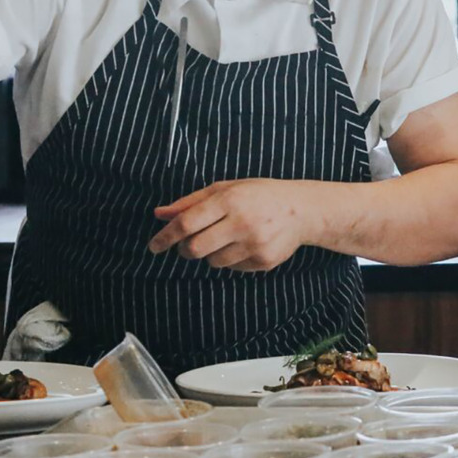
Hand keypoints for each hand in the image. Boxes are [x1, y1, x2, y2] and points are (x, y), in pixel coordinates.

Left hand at [147, 180, 321, 271]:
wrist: (303, 210)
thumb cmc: (260, 195)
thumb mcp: (227, 188)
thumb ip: (191, 202)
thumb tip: (159, 214)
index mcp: (231, 199)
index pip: (187, 223)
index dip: (165, 236)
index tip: (153, 246)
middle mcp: (243, 222)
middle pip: (194, 248)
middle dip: (184, 249)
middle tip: (188, 244)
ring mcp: (255, 244)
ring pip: (212, 262)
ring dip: (211, 253)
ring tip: (228, 239)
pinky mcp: (264, 261)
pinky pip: (232, 268)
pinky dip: (232, 259)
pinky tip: (246, 244)